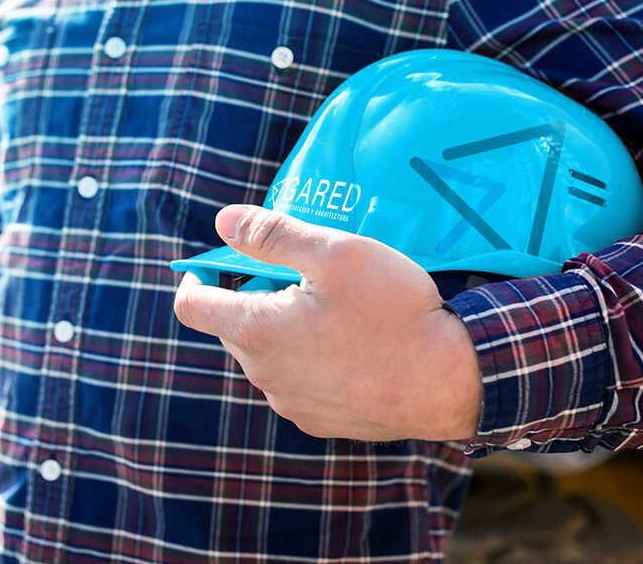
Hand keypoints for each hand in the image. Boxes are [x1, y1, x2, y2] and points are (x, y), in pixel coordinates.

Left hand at [174, 204, 482, 440]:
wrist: (450, 382)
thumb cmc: (394, 310)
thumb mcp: (335, 253)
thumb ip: (272, 234)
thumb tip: (222, 220)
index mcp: (256, 331)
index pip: (191, 305)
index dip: (199, 275)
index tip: (225, 259)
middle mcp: (264, 375)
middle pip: (232, 327)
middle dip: (255, 296)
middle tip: (306, 276)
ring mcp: (292, 403)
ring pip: (267, 355)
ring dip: (285, 328)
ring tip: (338, 310)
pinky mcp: (320, 421)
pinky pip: (297, 382)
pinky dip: (310, 359)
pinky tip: (354, 345)